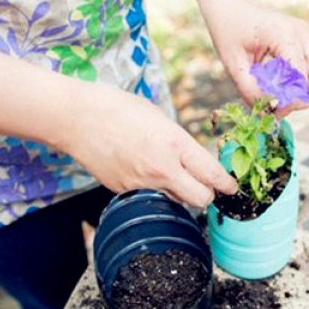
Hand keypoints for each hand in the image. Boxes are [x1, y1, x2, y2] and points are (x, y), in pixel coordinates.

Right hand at [65, 83, 236, 209]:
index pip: (212, 174)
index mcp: (174, 143)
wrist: (76, 119)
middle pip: (201, 200)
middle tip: (206, 185)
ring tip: (169, 171)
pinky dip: (152, 187)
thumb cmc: (117, 108)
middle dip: (207, 195)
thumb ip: (179, 142)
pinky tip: (140, 167)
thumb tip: (192, 160)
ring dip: (180, 192)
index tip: (232, 187)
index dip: (227, 184)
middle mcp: (161, 168)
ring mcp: (142, 183)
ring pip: (176, 200)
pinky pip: (150, 195)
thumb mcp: (158, 117)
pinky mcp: (124, 191)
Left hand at [190, 0, 308, 110]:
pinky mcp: (301, 38)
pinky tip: (276, 84)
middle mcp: (301, 33)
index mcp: (285, 35)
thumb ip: (251, 90)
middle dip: (304, 97)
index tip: (273, 111)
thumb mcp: (233, 64)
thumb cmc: (227, 28)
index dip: (291, 100)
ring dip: (301, 90)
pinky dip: (297, 80)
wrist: (227, 3)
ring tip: (277, 97)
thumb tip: (269, 111)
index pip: (302, 77)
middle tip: (281, 108)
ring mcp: (304, 34)